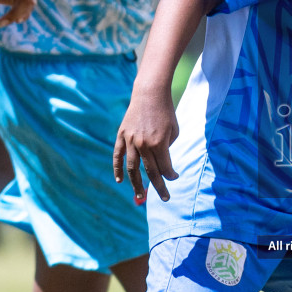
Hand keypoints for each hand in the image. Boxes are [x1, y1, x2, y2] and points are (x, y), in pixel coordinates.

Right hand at [112, 86, 178, 201]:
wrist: (150, 94)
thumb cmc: (166, 112)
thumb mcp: (173, 131)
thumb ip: (167, 149)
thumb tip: (161, 165)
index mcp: (159, 143)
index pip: (165, 167)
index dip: (170, 176)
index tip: (174, 178)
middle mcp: (143, 144)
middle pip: (150, 172)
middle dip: (158, 187)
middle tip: (165, 198)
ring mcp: (130, 140)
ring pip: (132, 168)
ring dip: (136, 184)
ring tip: (140, 196)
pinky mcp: (121, 135)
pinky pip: (118, 156)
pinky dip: (117, 169)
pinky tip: (120, 181)